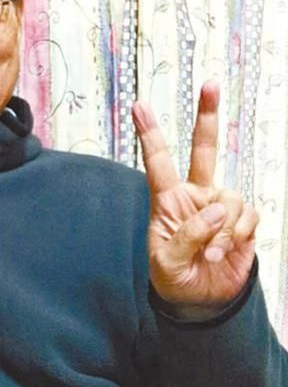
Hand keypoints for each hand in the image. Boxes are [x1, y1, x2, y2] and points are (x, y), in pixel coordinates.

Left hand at [132, 82, 257, 306]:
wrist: (201, 303)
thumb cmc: (174, 279)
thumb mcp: (167, 262)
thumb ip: (187, 235)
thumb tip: (216, 209)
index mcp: (167, 202)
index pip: (158, 162)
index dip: (150, 134)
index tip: (138, 105)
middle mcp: (195, 197)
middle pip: (204, 150)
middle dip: (207, 116)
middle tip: (210, 83)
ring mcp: (221, 208)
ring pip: (230, 197)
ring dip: (223, 228)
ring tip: (211, 254)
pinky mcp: (243, 222)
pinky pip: (247, 216)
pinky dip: (238, 235)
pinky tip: (226, 252)